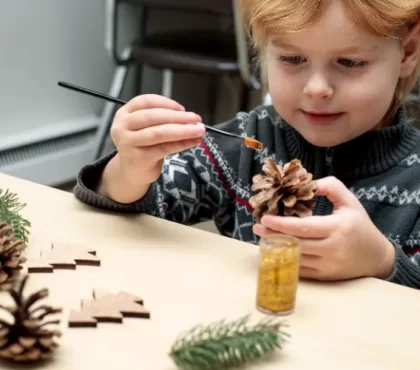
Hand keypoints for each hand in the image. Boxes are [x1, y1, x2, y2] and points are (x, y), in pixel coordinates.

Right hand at [110, 94, 204, 185]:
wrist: (132, 172)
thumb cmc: (143, 146)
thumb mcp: (148, 129)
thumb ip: (163, 121)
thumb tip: (190, 118)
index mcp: (124, 113)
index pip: (145, 101)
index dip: (166, 103)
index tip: (183, 108)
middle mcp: (122, 126)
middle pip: (153, 117)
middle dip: (178, 117)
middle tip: (196, 119)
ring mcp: (128, 143)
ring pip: (159, 133)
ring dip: (182, 130)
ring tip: (198, 130)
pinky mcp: (139, 158)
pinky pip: (164, 148)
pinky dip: (182, 144)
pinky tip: (193, 141)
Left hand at [253, 176, 395, 280]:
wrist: (377, 257)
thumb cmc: (360, 225)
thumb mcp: (350, 202)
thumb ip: (331, 187)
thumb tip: (308, 182)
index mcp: (338, 227)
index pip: (304, 227)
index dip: (282, 223)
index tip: (265, 217)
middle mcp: (333, 248)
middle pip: (296, 243)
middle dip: (272, 235)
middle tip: (257, 226)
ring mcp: (328, 265)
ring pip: (295, 258)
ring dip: (276, 248)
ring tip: (263, 236)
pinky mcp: (325, 276)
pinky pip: (300, 270)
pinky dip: (285, 261)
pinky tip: (275, 251)